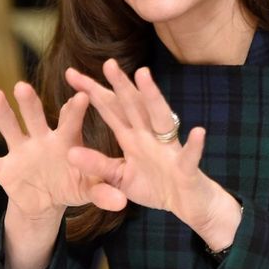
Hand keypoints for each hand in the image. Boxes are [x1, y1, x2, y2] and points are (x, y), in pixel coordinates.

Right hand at [0, 81, 125, 223]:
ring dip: (0, 113)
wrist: (48, 201)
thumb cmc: (73, 185)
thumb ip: (104, 192)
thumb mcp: (90, 190)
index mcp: (65, 141)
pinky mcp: (4, 169)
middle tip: (23, 86)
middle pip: (35, 118)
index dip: (76, 111)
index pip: (71, 122)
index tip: (82, 95)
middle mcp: (40, 140)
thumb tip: (123, 202)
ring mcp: (20, 152)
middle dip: (29, 104)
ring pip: (9, 129)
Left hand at [64, 60, 222, 232]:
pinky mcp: (186, 170)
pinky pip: (189, 157)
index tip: (70, 74)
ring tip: (144, 75)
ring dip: (153, 97)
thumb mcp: (118, 177)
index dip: (91, 92)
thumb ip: (97, 165)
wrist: (188, 205)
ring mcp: (169, 151)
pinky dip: (194, 146)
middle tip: (107, 63)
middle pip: (133, 106)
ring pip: (161, 119)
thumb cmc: (154, 186)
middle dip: (120, 84)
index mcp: (132, 137)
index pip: (110, 109)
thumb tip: (70, 153)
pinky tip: (198, 132)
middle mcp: (150, 137)